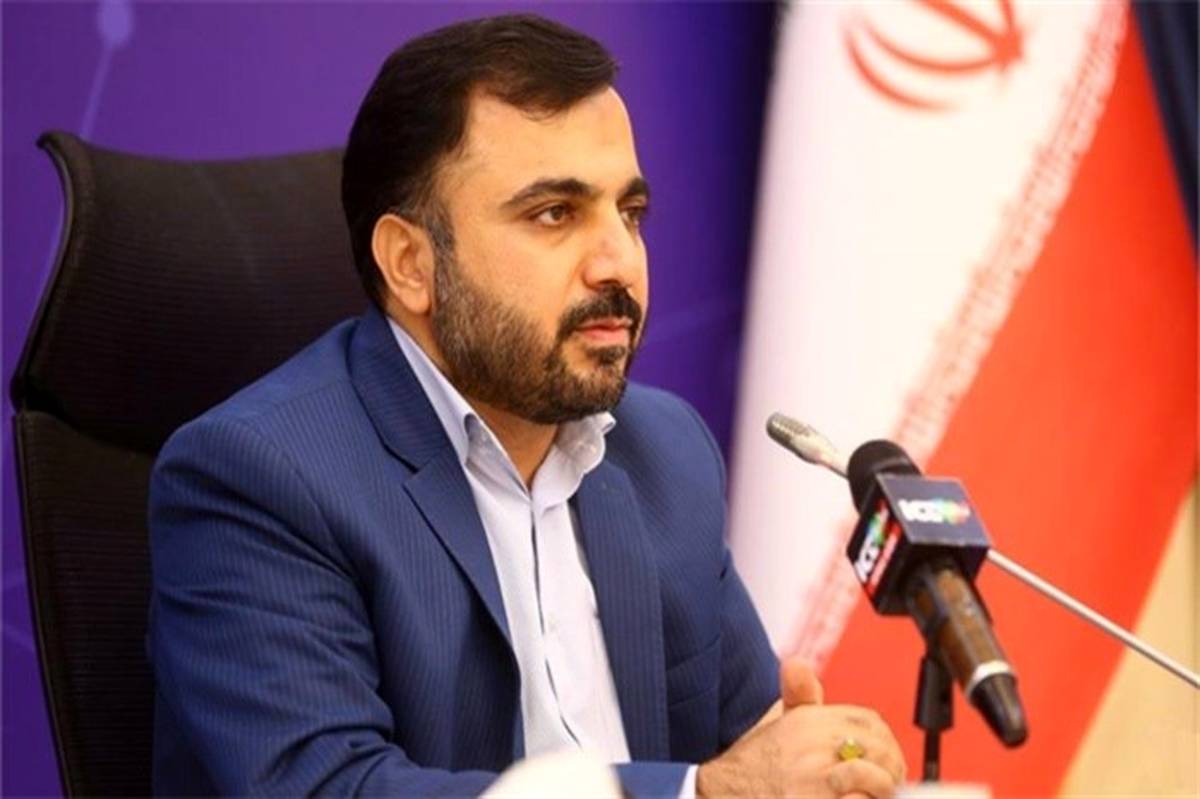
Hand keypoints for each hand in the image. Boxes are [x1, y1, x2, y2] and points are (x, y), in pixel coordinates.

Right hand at [696, 655, 905, 798]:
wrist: (723, 794)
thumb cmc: (756, 765)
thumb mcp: (777, 724)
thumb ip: (799, 695)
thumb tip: (796, 663)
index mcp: (807, 721)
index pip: (869, 722)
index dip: (885, 741)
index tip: (886, 759)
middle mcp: (810, 744)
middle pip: (877, 748)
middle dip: (890, 768)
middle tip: (887, 783)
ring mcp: (812, 779)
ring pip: (874, 779)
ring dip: (882, 791)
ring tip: (875, 796)